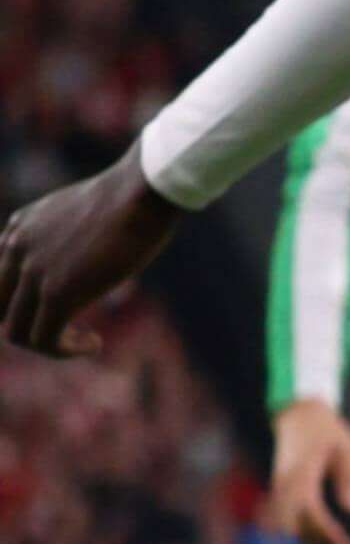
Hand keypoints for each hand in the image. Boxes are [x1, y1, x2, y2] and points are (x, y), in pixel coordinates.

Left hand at [0, 152, 180, 356]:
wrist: (142, 192)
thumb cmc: (133, 198)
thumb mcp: (88, 211)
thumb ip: (75, 233)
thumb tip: (97, 250)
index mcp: (20, 228)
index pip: (2, 280)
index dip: (30, 302)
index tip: (71, 304)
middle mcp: (16, 249)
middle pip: (0, 309)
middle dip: (32, 326)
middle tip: (70, 330)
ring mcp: (33, 272)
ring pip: (16, 331)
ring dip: (49, 345)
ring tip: (85, 342)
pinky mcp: (56, 293)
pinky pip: (43, 340)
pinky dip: (65, 350)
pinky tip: (94, 344)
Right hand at [262, 400, 349, 543]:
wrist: (297, 415)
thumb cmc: (327, 431)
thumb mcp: (347, 449)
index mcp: (301, 475)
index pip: (313, 515)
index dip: (330, 537)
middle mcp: (285, 486)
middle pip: (298, 528)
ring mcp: (280, 490)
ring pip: (291, 527)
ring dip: (312, 543)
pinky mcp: (281, 492)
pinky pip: (289, 519)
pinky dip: (305, 534)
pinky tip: (326, 543)